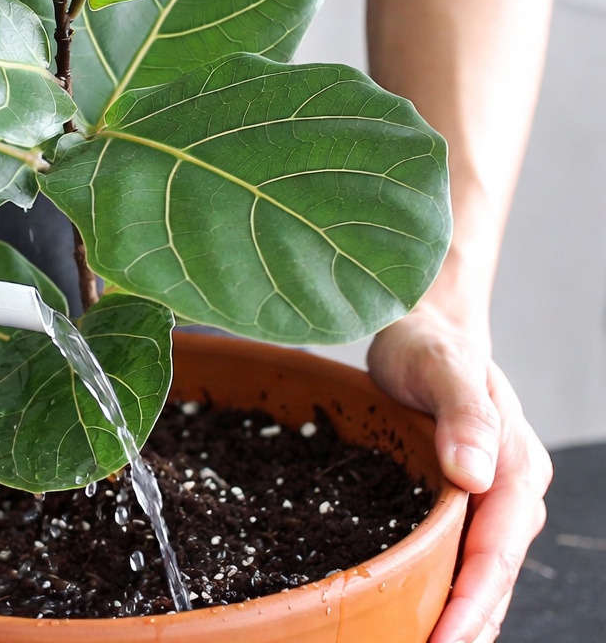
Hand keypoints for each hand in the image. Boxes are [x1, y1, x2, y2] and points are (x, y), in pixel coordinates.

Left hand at [368, 306, 551, 642]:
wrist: (423, 328)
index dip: (472, 599)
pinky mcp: (467, 499)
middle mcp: (512, 488)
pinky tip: (430, 620)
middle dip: (469, 624)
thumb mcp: (441, 368)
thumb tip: (475, 474)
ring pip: (487, 573)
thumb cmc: (429, 345)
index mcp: (515, 464)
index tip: (443, 639)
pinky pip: (466, 556)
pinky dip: (453, 591)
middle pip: (498, 573)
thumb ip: (464, 416)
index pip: (498, 548)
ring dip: (465, 617)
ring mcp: (493, 497)